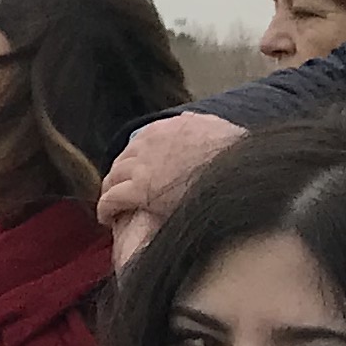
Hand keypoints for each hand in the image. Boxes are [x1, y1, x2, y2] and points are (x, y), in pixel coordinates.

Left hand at [98, 113, 243, 268]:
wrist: (239, 175)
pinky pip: (112, 199)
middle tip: (122, 189)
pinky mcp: (139, 190)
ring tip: (113, 205)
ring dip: (112, 190)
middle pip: (125, 159)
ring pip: (114, 178)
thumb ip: (207, 130)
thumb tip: (207, 131)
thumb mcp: (222, 132)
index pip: (144, 141)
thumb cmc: (239, 159)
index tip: (143, 170)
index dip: (141, 158)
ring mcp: (143, 166)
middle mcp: (151, 142)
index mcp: (171, 128)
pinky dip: (107, 208)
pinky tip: (106, 217)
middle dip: (123, 174)